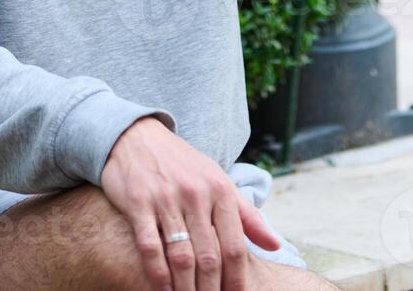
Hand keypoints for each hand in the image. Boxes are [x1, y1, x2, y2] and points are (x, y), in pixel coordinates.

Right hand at [100, 116, 280, 290]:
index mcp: (221, 190)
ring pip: (181, 256)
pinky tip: (163, 290)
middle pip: (209, 256)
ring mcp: (166, 199)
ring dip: (186, 288)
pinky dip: (158, 274)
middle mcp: (196, 194)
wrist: (137, 137)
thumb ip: (247, 215)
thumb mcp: (219, 181)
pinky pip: (150, 247)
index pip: (235, 245)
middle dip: (212, 290)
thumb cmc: (183, 165)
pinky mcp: (138, 203)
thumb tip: (275, 245)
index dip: (237, 279)